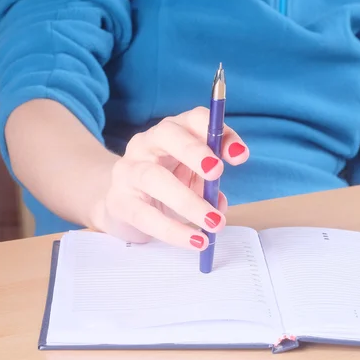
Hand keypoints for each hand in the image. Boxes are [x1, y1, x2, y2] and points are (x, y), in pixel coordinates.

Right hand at [87, 106, 248, 249]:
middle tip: (217, 173)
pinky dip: (173, 231)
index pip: (194, 119)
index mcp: (172, 132)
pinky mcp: (119, 200)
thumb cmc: (166, 186)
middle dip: (194, 152)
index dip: (217, 133)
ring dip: (188, 201)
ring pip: (154, 177)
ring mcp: (128, 170)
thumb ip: (210, 183)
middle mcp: (146, 143)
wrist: (123, 205)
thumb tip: (220, 203)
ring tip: (214, 222)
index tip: (240, 156)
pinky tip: (195, 240)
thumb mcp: (193, 177)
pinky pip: (146, 215)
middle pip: (168, 135)